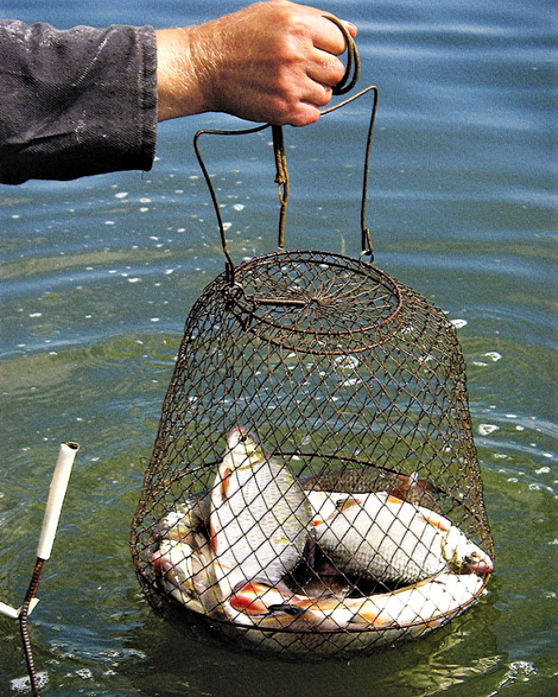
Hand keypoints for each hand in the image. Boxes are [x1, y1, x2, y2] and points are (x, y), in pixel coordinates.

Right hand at [155, 0, 356, 125]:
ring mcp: (290, 83)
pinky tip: (286, 100)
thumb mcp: (276, 13)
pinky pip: (313, 116)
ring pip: (325, 95)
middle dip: (323, 73)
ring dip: (312, 93)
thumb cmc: (240, 37)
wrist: (206, 66)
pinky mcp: (282, 109)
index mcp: (297, 25)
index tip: (311, 52)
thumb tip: (351, 32)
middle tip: (300, 72)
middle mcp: (296, 53)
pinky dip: (304, 112)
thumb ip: (316, 21)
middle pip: (336, 71)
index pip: (339, 43)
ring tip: (288, 85)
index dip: (327, 49)